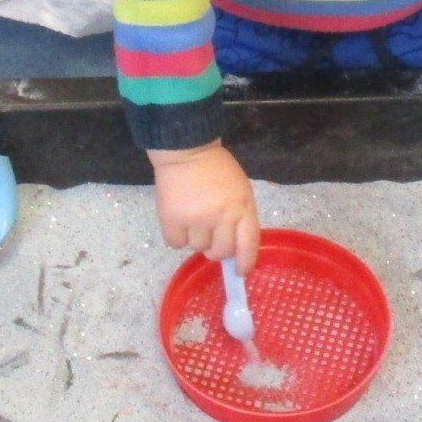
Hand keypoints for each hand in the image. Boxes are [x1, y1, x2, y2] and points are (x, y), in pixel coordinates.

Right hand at [150, 141, 260, 271]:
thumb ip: (240, 216)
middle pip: (221, 251)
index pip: (248, 244)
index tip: (240, 271)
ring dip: (195, 238)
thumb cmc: (216, 169)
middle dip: (216, 249)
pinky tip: (178, 220)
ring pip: (197, 248)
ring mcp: (197, 219)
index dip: (245, 262)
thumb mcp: (240, 189)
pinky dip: (177, 236)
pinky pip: (176, 243)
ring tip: (192, 218)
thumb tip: (235, 247)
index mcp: (242, 208)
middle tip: (210, 234)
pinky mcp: (173, 219)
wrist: (186, 150)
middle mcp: (222, 217)